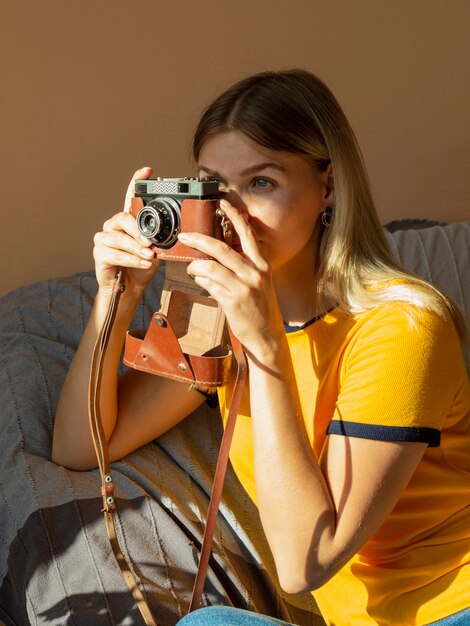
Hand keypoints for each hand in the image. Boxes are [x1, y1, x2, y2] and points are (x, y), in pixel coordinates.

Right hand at [93, 167, 159, 294]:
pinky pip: (115, 254)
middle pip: (123, 218)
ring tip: (149, 256)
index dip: (137, 182)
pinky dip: (131, 260)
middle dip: (138, 231)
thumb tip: (178, 234)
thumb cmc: (142, 267)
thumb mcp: (157, 251)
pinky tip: (143, 263)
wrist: (130, 289)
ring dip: (136, 248)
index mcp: (129, 221)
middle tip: (150, 243)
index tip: (147, 171)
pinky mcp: (99, 253)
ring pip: (120, 238)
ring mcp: (104, 238)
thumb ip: (161, 240)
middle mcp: (114, 225)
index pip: (131, 197)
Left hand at [179, 200, 284, 362]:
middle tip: (185, 235)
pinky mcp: (233, 302)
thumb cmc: (260, 309)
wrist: (267, 336)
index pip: (247, 234)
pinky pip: (210, 285)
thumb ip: (243, 267)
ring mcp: (244, 287)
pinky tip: (199, 280)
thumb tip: (218, 255)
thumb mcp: (258, 283)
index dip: (234, 216)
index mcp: (261, 265)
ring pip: (211, 267)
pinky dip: (201, 281)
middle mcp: (254, 273)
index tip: (222, 203)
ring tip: (191, 267)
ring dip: (196, 266)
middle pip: (222, 249)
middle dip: (199, 239)